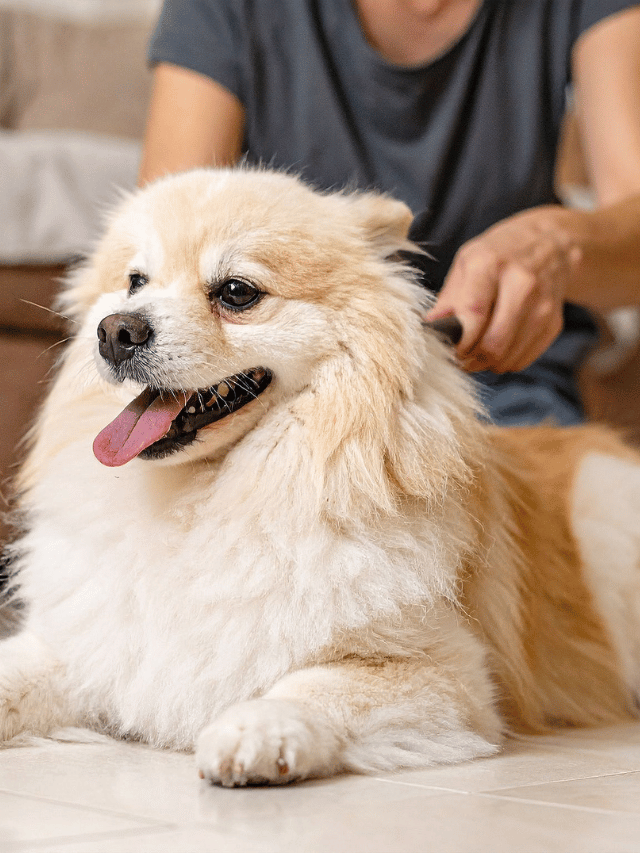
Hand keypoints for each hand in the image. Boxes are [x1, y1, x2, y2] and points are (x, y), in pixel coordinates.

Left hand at [424, 206, 583, 372]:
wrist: (550, 243)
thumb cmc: (498, 254)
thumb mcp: (466, 263)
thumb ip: (448, 300)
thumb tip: (430, 331)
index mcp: (491, 263)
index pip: (473, 316)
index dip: (458, 343)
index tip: (448, 350)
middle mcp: (521, 283)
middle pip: (494, 344)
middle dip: (471, 360)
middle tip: (460, 357)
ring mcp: (542, 304)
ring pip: (508, 358)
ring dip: (487, 363)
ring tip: (477, 350)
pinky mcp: (554, 322)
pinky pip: (523, 360)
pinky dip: (506, 361)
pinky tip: (499, 344)